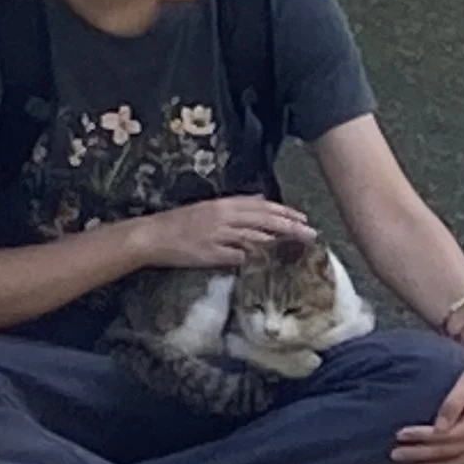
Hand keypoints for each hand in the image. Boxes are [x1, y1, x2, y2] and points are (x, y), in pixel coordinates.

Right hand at [133, 197, 316, 269]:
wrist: (154, 235)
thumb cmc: (181, 222)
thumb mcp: (210, 207)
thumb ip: (236, 204)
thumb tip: (260, 199)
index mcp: (224, 204)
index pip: (261, 206)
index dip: (284, 211)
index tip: (303, 218)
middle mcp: (224, 217)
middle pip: (264, 221)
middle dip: (289, 227)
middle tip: (310, 234)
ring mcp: (218, 236)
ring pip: (255, 238)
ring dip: (278, 244)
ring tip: (296, 249)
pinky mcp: (212, 254)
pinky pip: (238, 256)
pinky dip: (254, 259)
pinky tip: (269, 263)